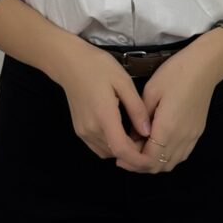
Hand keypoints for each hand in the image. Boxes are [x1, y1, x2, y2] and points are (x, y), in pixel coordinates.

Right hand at [54, 41, 161, 172]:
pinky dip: (111, 146)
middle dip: (134, 154)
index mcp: (103, 116)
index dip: (138, 159)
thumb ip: (136, 108)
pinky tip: (120, 132)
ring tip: (136, 136)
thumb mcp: (123, 81)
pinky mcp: (79, 131)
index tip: (152, 158)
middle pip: (116, 153)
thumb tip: (148, 132)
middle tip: (149, 140)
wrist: (69, 62)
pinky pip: (98, 147)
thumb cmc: (98, 66)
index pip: (122, 149)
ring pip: (107, 152)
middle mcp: (91, 129)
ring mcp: (83, 132)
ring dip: (122, 150)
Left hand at [115, 45, 218, 173]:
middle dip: (140, 165)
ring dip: (154, 163)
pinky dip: (167, 157)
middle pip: (159, 165)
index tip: (119, 155)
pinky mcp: (197, 133)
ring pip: (171, 163)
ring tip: (139, 152)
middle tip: (125, 156)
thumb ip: (140, 116)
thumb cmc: (175, 73)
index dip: (132, 161)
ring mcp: (192, 137)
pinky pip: (181, 155)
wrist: (205, 66)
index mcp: (167, 128)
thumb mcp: (151, 90)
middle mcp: (181, 138)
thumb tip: (132, 135)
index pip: (148, 159)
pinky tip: (157, 147)